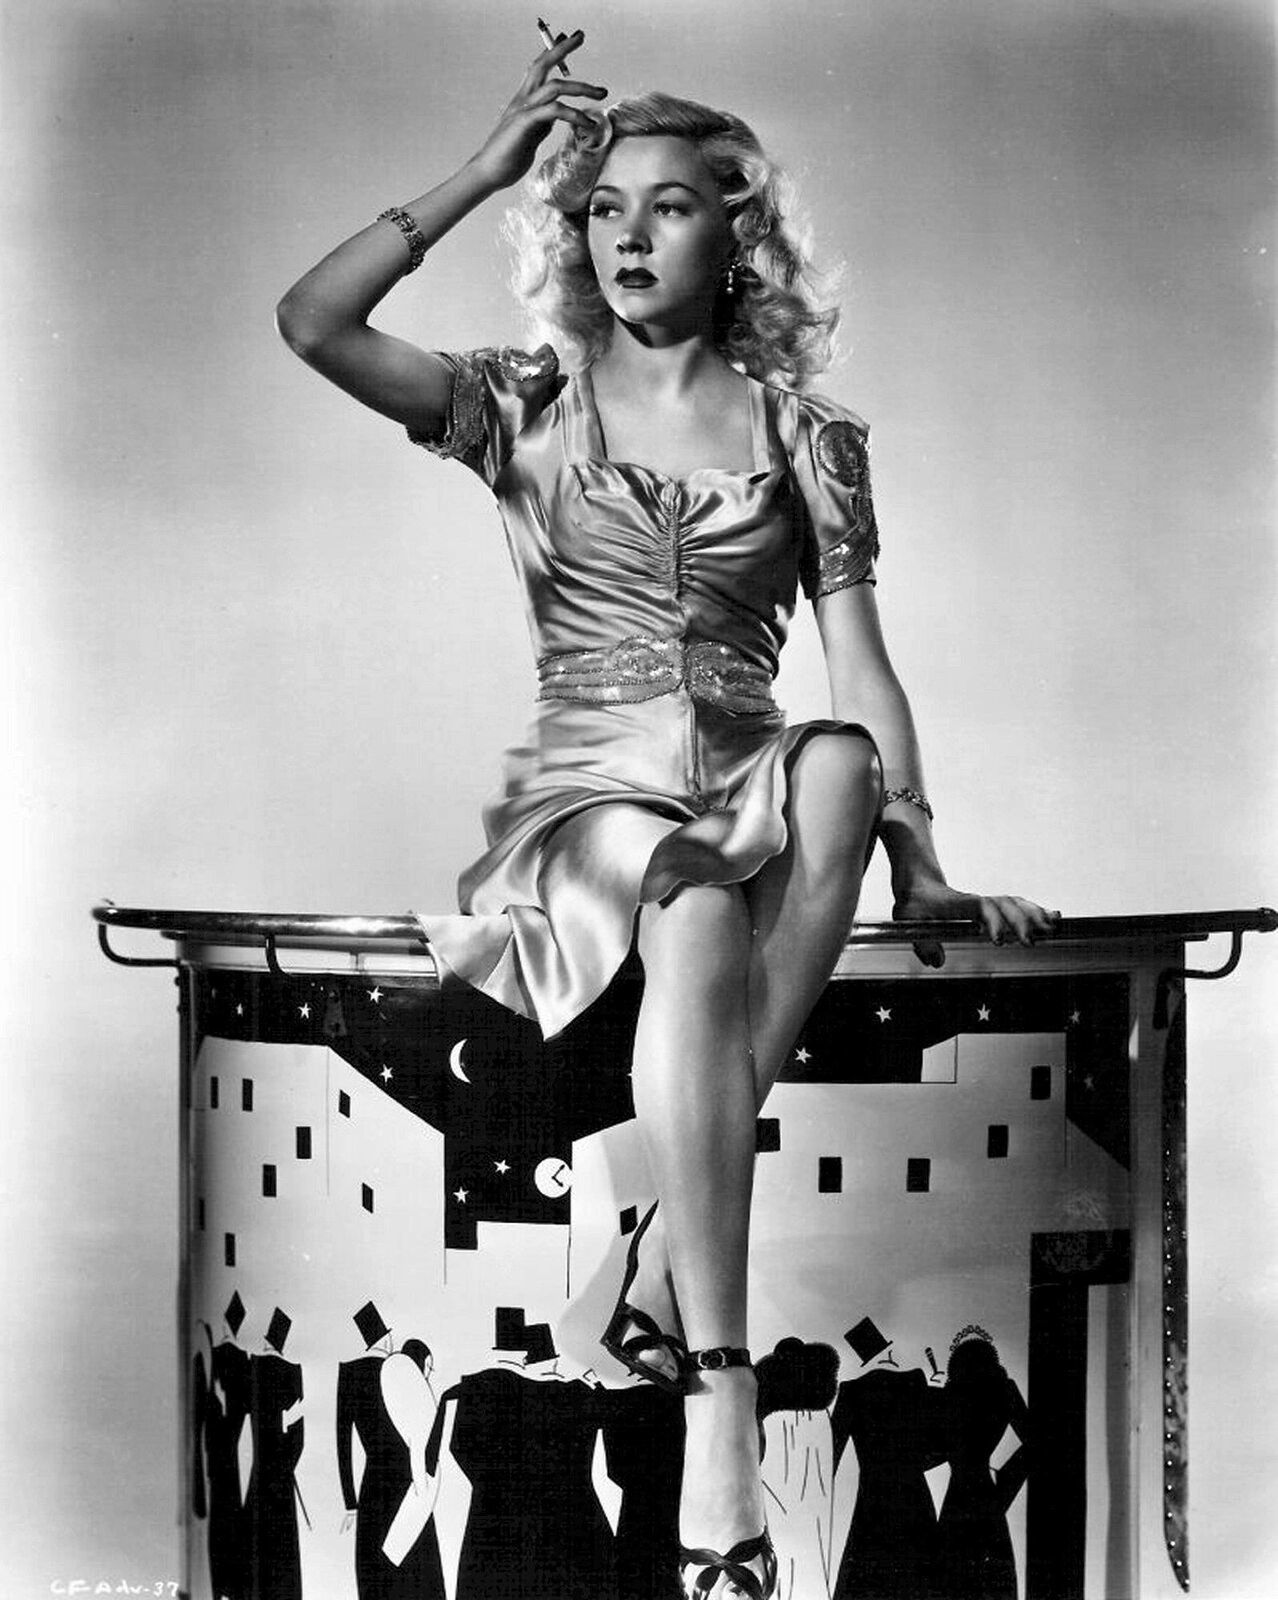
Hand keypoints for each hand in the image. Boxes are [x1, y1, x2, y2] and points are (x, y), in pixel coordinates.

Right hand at [468, 30, 607, 191]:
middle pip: (542, 64)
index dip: (552, 50)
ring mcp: (523, 110)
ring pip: (555, 86)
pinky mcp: (526, 124)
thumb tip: (556, 115)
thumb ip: (543, 121)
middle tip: (580, 35)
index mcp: (524, 100)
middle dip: (562, 48)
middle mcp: (522, 99)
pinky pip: (554, 111)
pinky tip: (588, 124)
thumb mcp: (531, 133)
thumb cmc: (509, 156)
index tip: (566, 37)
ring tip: (601, 93)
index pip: (538, 67)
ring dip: (581, 87)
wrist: (490, 172)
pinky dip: (575, 115)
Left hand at [892, 880, 1060, 967]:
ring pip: (1013, 903)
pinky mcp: (989, 905)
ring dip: (1032, 914)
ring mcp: (984, 902)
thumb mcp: (908, 921)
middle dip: (1019, 922)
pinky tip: (1051, 917)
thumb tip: (937, 961)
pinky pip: (1015, 905)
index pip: (979, 907)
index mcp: (957, 904)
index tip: (999, 938)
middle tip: (1029, 941)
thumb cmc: (915, 902)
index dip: (992, 920)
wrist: (918, 883)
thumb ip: (921, 942)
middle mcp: (975, 901)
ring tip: (1050, 927)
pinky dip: (1034, 910)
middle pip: (1003, 905)